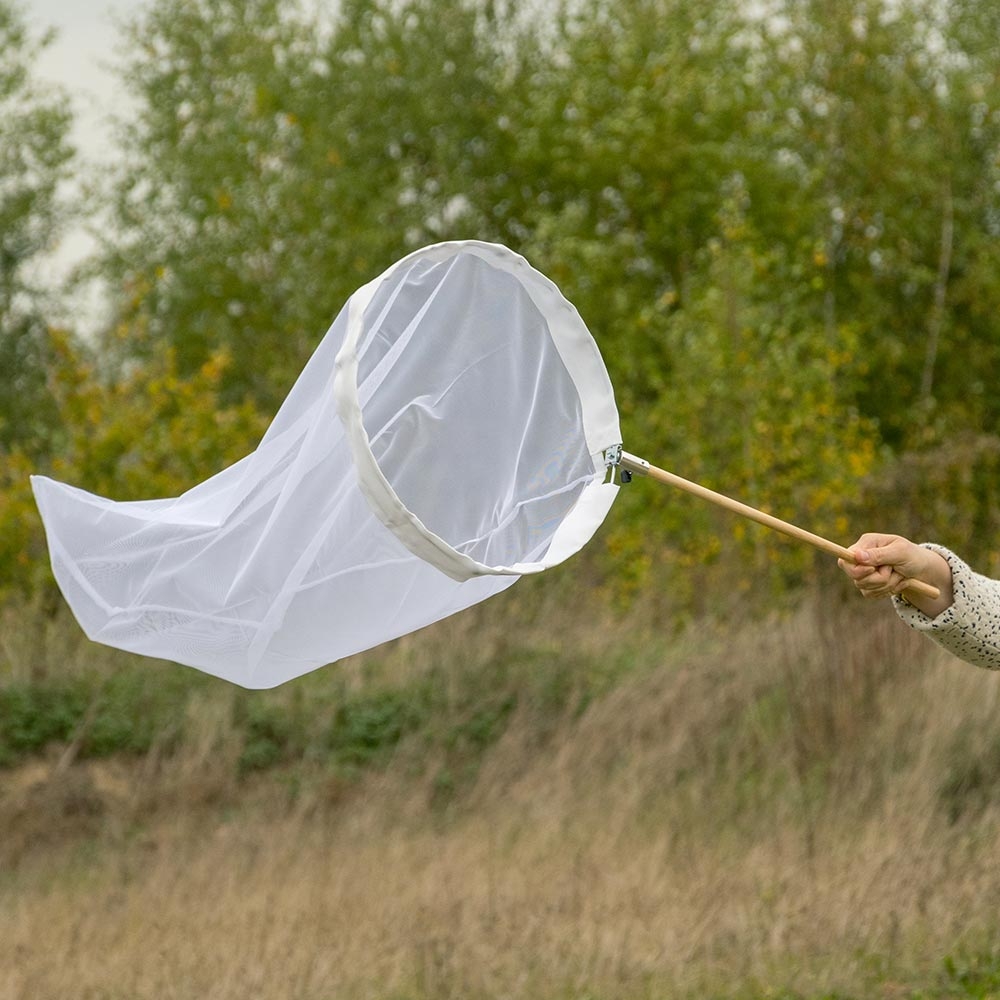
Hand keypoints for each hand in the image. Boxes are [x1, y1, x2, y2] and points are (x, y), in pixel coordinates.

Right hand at [838, 532, 953, 616]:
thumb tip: (857, 556)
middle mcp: (861, 558)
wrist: (922, 569)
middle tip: (893, 570)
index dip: (856, 569)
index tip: (872, 569)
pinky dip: (887, 591)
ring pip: (864, 587)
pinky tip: (896, 582)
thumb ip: (879, 555)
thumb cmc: (912, 555)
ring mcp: (863, 573)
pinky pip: (870, 594)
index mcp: (866, 544)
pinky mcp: (868, 585)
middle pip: (856, 577)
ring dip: (886, 584)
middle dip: (878, 578)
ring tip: (899, 575)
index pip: (846, 559)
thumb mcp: (900, 552)